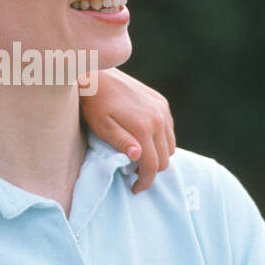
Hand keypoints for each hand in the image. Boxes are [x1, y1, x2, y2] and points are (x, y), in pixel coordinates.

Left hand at [78, 67, 175, 192]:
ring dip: (158, 156)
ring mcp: (162, 108)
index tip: (135, 189)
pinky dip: (161, 141)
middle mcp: (158, 118)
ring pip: (170, 146)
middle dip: (151, 171)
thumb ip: (121, 142)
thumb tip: (139, 156)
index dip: (145, 182)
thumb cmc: (94, 104)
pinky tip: (144, 141)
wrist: (96, 75)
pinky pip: (169, 130)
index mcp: (144, 127)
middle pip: (165, 158)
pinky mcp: (160, 102)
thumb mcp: (102, 126)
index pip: (153, 165)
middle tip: (134, 174)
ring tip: (139, 159)